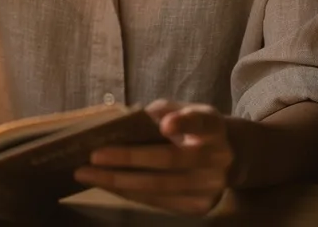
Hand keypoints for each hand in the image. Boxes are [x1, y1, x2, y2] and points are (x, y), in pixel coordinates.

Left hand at [74, 100, 233, 215]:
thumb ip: (162, 112)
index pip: (200, 123)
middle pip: (169, 160)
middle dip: (128, 158)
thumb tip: (122, 121)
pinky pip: (157, 201)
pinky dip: (128, 192)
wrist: (229, 159)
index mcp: (214, 127)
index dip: (183, 123)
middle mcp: (217, 159)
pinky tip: (106, 184)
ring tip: (88, 174)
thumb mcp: (186, 110)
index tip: (164, 124)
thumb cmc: (196, 129)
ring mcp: (210, 188)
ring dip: (119, 181)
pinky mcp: (198, 207)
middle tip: (94, 155)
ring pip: (158, 186)